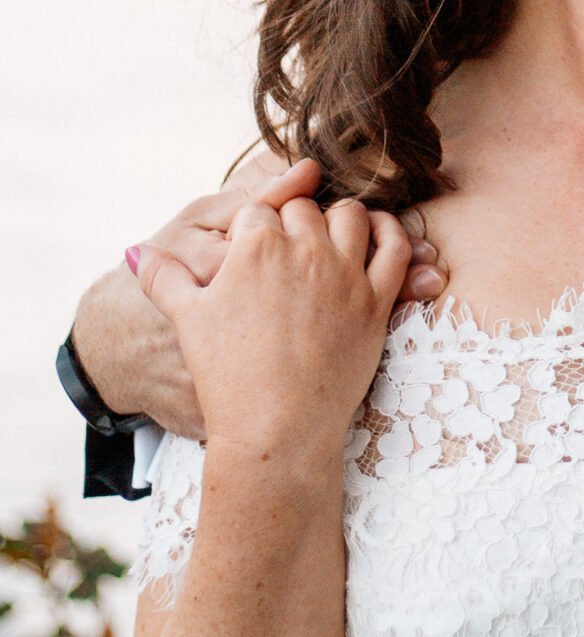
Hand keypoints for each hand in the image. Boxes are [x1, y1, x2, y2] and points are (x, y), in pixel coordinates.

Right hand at [132, 193, 413, 468]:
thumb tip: (135, 251)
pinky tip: (378, 237)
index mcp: (255, 246)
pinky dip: (390, 234)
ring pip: (351, 216)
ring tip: (332, 232)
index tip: (253, 241)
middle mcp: (304, 249)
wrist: (276, 427)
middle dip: (294, 220)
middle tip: (290, 243)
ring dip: (341, 217)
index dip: (253, 225)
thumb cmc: (227, 376)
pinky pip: (394, 249)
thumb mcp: (186, 319)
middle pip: (303, 209)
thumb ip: (162, 277)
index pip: (257, 210)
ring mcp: (344, 273)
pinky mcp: (376, 300)